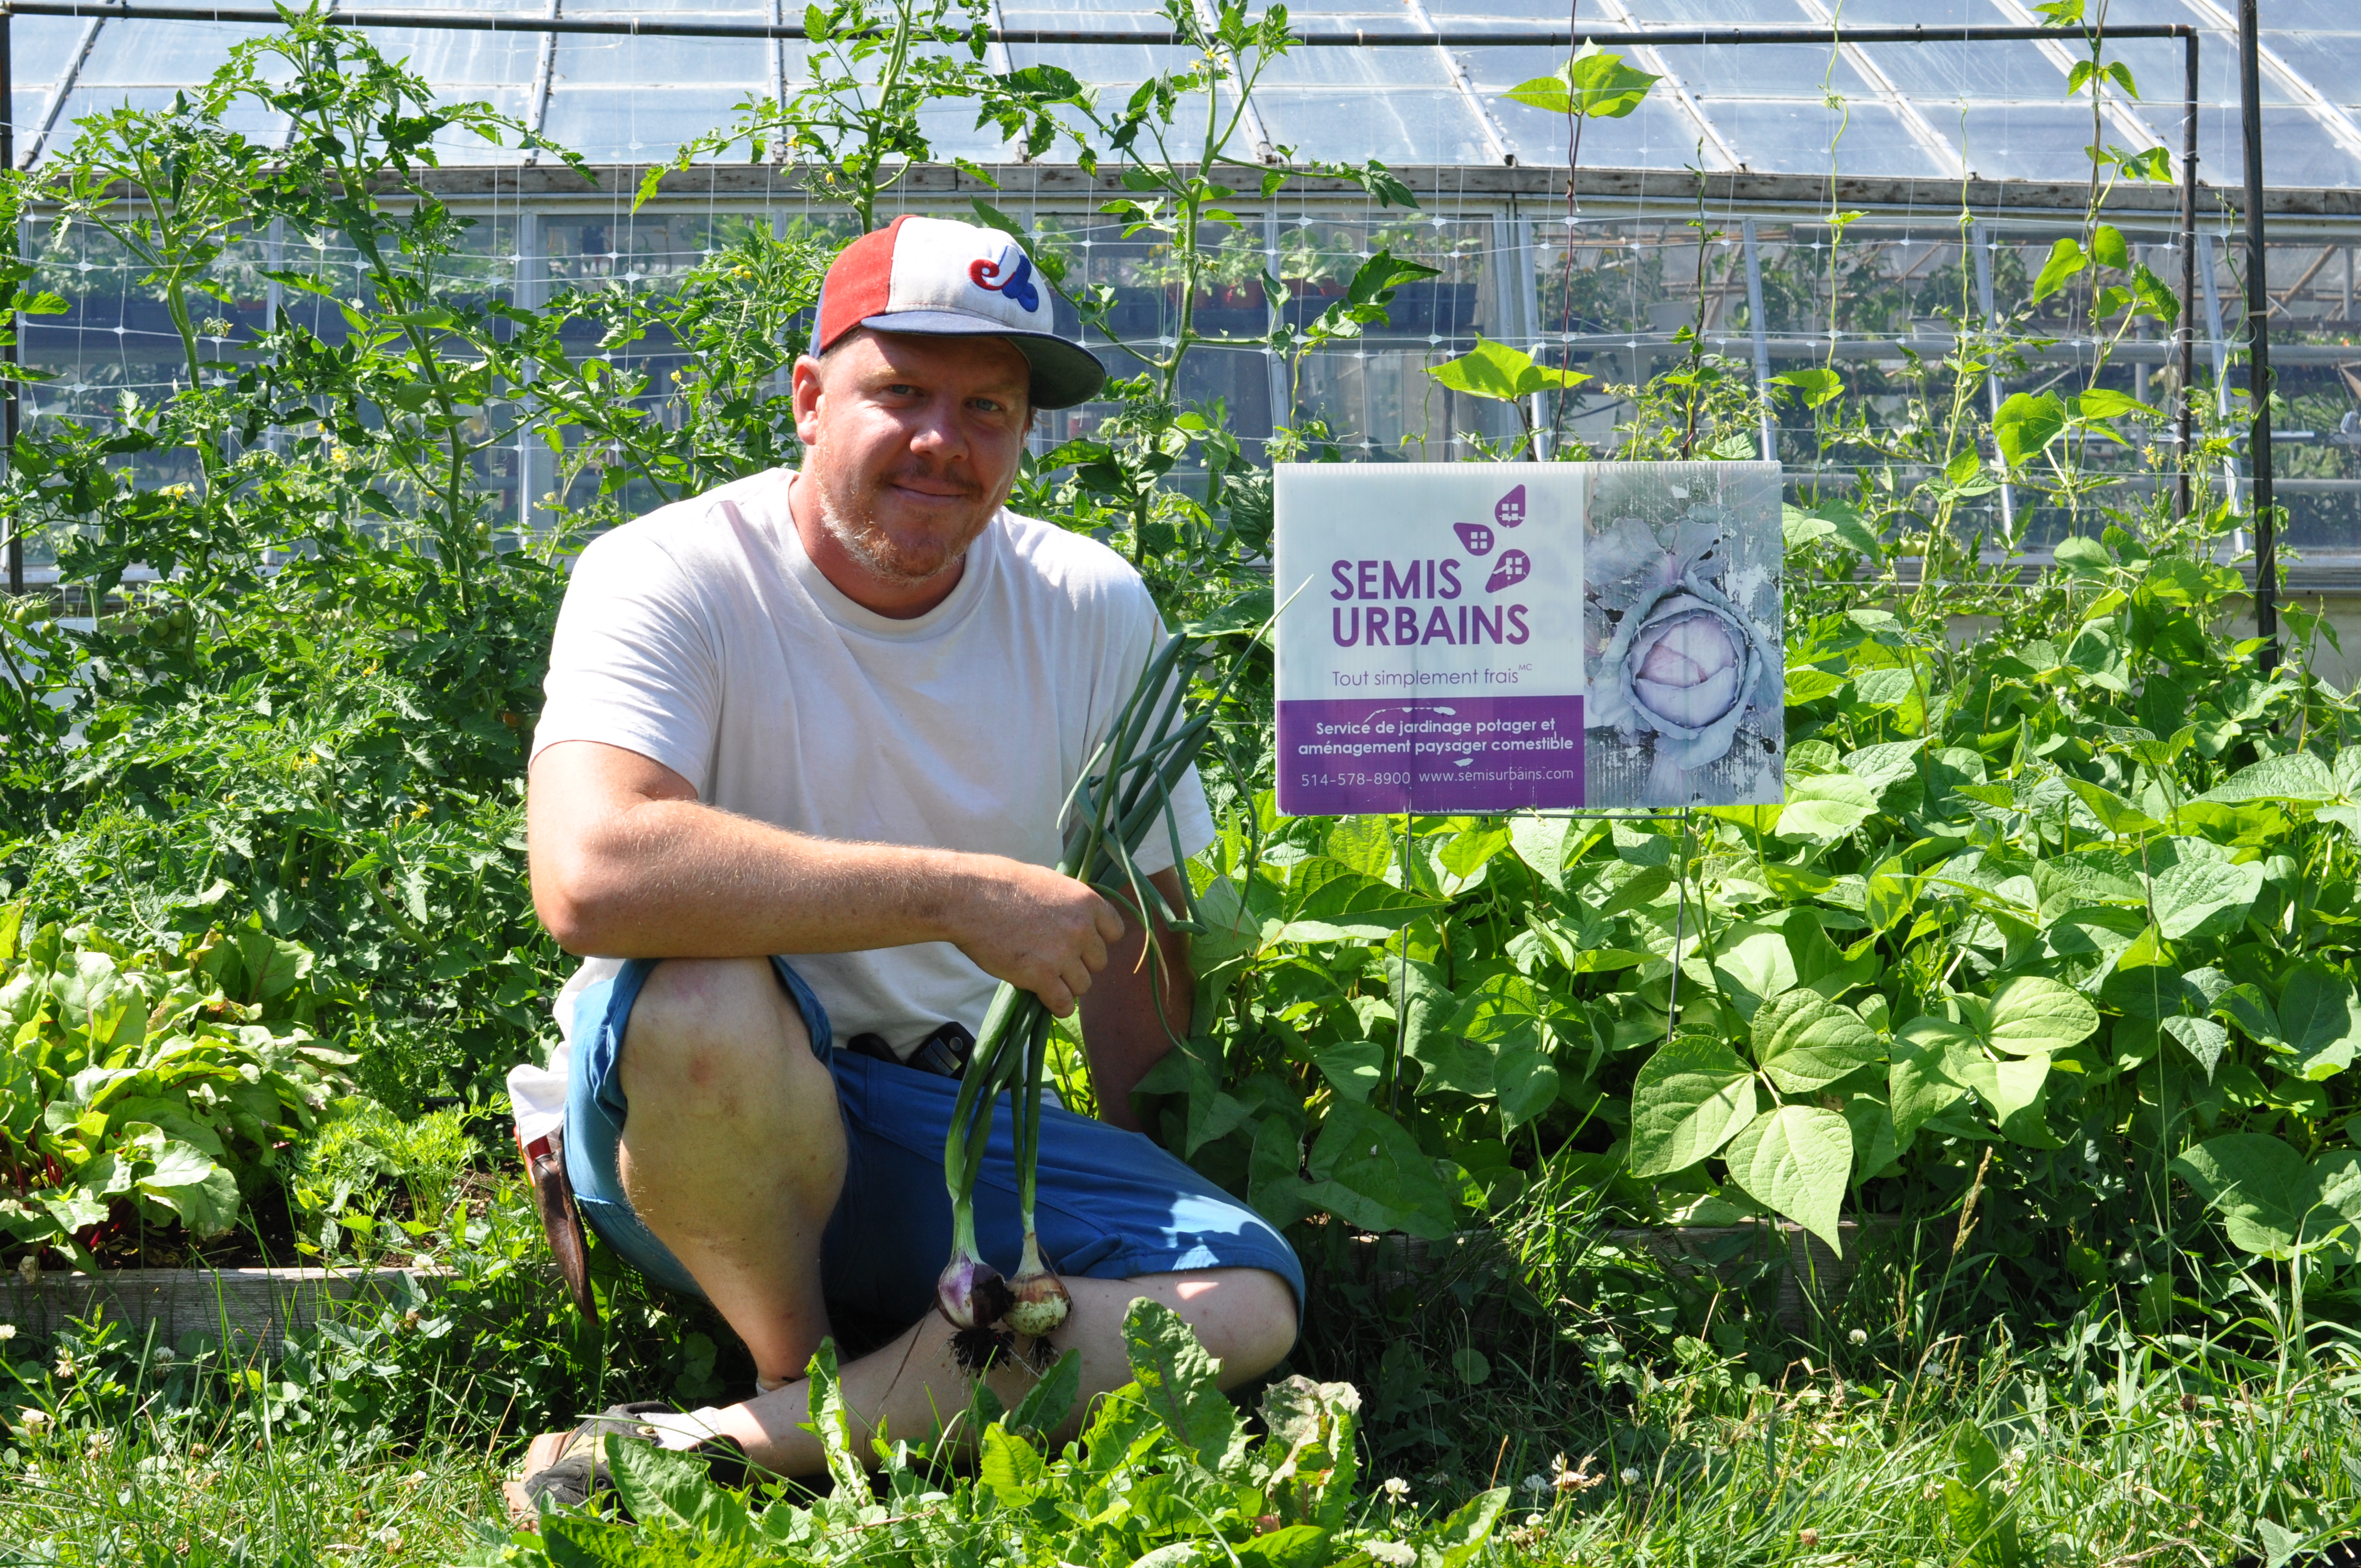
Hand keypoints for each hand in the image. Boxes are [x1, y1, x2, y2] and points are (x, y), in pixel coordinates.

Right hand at [944, 856, 1126, 1015]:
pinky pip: (1064, 1003)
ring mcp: (1063, 954)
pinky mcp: (1043, 976)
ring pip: (1083, 985)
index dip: (1097, 941)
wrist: (970, 898)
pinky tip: (1047, 1000)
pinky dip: (1057, 1005)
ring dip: (1066, 985)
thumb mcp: (1048, 883)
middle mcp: (1081, 928)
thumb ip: (1069, 904)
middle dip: (1079, 964)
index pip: (1115, 931)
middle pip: (1098, 962)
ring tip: (1045, 978)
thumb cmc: (1001, 885)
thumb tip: (1077, 919)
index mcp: (1086, 901)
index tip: (1081, 944)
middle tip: (1055, 961)